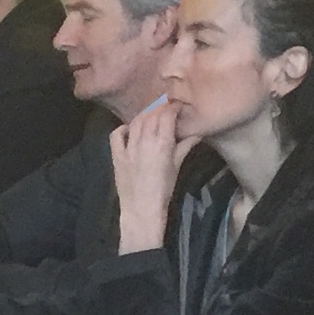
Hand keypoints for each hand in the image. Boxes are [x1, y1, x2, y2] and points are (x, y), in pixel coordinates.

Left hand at [108, 96, 193, 251]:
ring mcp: (128, 147)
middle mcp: (144, 141)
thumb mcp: (176, 166)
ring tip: (151, 114)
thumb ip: (184, 146)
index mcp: (162, 143)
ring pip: (136, 122)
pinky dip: (123, 128)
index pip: (166, 115)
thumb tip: (197, 132)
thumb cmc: (163, 189)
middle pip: (151, 115)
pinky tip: (130, 129)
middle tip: (166, 108)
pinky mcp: (116, 155)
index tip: (178, 106)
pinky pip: (116, 135)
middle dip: (160, 108)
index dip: (172, 107)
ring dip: (144, 115)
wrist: (142, 208)